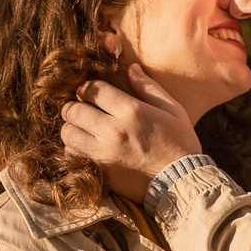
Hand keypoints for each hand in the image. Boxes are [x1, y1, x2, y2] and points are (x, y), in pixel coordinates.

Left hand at [60, 65, 200, 199]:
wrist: (182, 182)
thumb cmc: (180, 143)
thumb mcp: (172, 109)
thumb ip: (149, 87)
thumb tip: (131, 68)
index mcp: (132, 111)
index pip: (93, 89)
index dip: (87, 88)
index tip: (89, 93)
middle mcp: (113, 131)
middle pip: (73, 111)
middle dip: (74, 106)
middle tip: (81, 109)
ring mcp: (104, 153)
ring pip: (68, 134)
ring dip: (72, 128)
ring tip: (82, 129)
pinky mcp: (100, 171)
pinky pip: (73, 156)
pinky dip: (75, 150)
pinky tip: (86, 148)